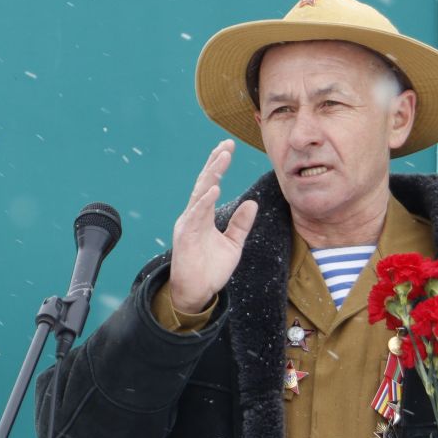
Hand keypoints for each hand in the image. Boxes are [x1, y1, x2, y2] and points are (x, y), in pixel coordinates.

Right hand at [167, 139, 258, 314]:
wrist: (197, 293)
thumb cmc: (211, 269)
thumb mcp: (233, 244)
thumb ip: (240, 224)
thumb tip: (252, 203)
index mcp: (203, 216)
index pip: (210, 184)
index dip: (218, 165)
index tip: (228, 147)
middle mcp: (193, 216)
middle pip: (204, 183)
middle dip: (215, 163)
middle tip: (227, 144)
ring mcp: (188, 225)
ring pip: (200, 194)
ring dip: (211, 175)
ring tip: (222, 158)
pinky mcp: (185, 237)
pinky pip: (195, 216)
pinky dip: (204, 201)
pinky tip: (213, 188)